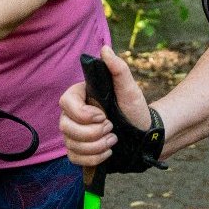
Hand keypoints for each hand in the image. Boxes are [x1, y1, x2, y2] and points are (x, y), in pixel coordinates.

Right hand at [58, 46, 150, 168]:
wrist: (143, 134)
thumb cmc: (135, 109)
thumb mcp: (129, 89)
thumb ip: (118, 69)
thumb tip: (105, 49)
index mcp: (80, 96)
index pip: (65, 102)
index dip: (82, 113)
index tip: (104, 115)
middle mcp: (72, 115)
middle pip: (65, 126)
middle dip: (92, 133)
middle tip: (112, 128)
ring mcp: (73, 134)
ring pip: (71, 144)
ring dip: (96, 146)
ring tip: (113, 140)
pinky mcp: (78, 151)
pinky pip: (74, 158)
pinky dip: (93, 158)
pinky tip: (108, 151)